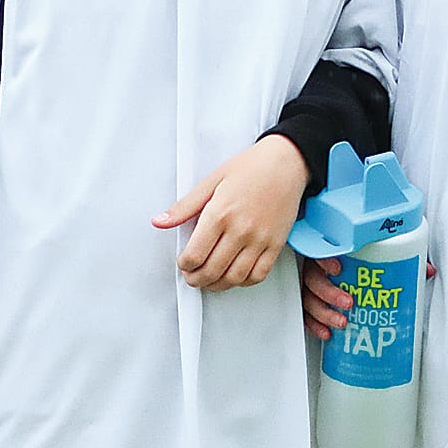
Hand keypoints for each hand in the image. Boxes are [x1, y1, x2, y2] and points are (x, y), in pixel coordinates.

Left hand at [153, 136, 309, 290]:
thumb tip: (161, 221)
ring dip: (218, 285)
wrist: (286, 162)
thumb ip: (185, 206)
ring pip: (234, 278)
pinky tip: (235, 275)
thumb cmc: (251, 168)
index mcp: (220, 213)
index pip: (194, 255)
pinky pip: (258, 275)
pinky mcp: (275, 244)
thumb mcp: (212, 181)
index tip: (184, 262)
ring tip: (210, 280)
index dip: (184, 265)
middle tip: (192, 276)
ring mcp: (260, 239)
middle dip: (196, 279)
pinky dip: (244, 282)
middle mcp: (240, 229)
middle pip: (212, 271)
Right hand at [301, 253, 436, 339]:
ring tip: (341, 323)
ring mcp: (312, 285)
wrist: (358, 268)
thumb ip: (406, 258)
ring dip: (322, 312)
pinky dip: (314, 325)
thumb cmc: (369, 259)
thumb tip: (427, 271)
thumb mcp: (387, 255)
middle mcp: (318, 266)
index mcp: (333, 248)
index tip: (338, 268)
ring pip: (308, 297)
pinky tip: (327, 334)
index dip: (325, 259)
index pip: (321, 249)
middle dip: (328, 293)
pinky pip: (306, 314)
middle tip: (349, 303)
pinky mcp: (312, 303)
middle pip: (313, 278)